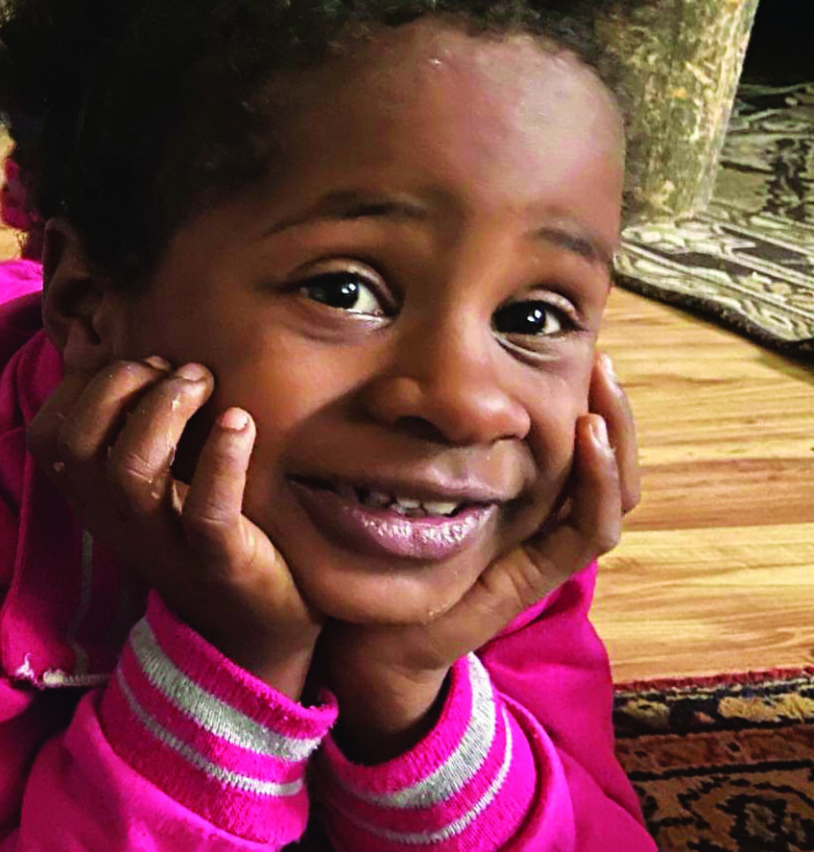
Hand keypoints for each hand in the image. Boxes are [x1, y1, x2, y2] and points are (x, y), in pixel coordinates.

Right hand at [28, 358, 321, 695]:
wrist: (254, 626)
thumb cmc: (203, 530)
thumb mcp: (153, 480)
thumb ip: (132, 426)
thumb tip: (134, 350)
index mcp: (92, 495)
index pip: (48, 430)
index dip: (86, 383)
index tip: (143, 365)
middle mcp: (114, 517)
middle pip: (78, 443)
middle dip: (121, 384)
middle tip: (181, 371)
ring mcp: (162, 540)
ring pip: (131, 470)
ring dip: (165, 409)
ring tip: (204, 383)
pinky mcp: (217, 560)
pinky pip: (206, 511)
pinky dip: (222, 458)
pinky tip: (240, 421)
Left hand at [321, 353, 640, 761]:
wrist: (368, 639)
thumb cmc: (376, 553)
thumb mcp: (398, 477)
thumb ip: (415, 434)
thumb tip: (410, 368)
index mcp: (520, 498)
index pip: (580, 443)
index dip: (590, 399)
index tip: (583, 346)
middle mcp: (541, 522)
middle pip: (609, 462)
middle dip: (613, 409)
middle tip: (602, 360)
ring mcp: (542, 550)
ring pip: (612, 493)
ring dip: (616, 438)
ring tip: (602, 389)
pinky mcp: (533, 577)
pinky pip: (586, 532)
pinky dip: (596, 486)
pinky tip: (587, 440)